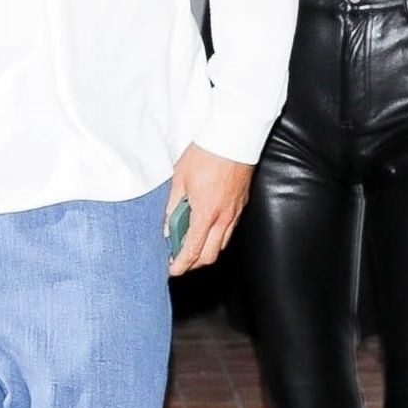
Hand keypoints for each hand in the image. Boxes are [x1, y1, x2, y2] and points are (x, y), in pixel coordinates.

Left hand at [166, 143, 252, 275]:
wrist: (234, 137)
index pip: (193, 251)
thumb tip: (166, 227)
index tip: (172, 269)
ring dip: (205, 251)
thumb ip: (172, 206)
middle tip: (178, 260)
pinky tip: (206, 229)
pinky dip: (216, 237)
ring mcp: (235, 213)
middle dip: (193, 264)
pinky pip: (229, 231)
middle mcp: (223, 218)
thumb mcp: (179, 178)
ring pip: (221, 245)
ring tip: (190, 245)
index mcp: (206, 213)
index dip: (181, 265)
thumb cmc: (206, 154)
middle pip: (209, 256)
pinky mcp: (241, 205)